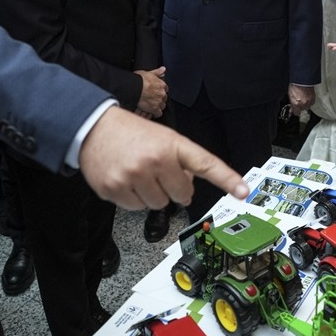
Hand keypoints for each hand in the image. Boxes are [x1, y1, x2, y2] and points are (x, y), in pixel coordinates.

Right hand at [78, 107, 247, 210]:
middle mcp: (155, 160)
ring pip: (159, 205)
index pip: (205, 163)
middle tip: (158, 172)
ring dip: (152, 194)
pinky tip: (125, 179)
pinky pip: (136, 208)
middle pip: (182, 195)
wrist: (92, 127)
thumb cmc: (131, 132)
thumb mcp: (162, 137)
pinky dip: (133, 198)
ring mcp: (134, 176)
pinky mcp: (115, 190)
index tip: (243, 191)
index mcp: (172, 144)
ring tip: (139, 173)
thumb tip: (188, 186)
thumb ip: (180, 160)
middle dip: (173, 188)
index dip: (226, 179)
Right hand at [134, 66, 167, 117]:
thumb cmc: (139, 80)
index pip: (165, 89)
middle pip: (164, 98)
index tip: (155, 92)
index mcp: (162, 85)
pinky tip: (151, 112)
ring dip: (158, 106)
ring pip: (162, 106)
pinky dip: (156, 113)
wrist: (134, 88)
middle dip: (159, 99)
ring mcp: (159, 102)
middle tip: (152, 99)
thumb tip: (163, 69)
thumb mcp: (149, 73)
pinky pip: (159, 113)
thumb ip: (157, 72)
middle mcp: (162, 94)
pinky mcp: (155, 109)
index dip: (160, 91)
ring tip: (151, 105)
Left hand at [287, 84, 314, 115]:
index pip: (297, 113)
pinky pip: (311, 103)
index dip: (296, 111)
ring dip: (305, 103)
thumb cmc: (295, 86)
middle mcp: (303, 104)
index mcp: (296, 104)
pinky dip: (310, 101)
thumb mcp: (290, 96)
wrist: (302, 80)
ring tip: (303, 97)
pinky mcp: (313, 99)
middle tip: (299, 100)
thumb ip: (292, 104)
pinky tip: (307, 97)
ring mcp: (308, 102)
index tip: (295, 109)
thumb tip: (292, 108)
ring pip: (307, 106)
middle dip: (300, 106)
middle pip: (302, 109)